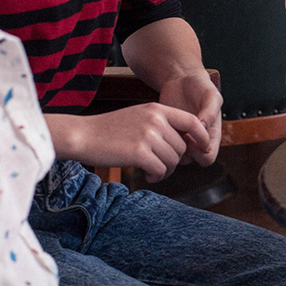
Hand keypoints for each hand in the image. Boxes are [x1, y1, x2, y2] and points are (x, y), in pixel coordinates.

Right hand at [47, 105, 209, 181]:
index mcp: (157, 109)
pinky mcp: (139, 152)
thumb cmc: (109, 130)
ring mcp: (147, 135)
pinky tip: (146, 175)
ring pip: (172, 161)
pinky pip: (160, 169)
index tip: (203, 148)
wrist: (82, 135)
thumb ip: (160, 124)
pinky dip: (156, 176)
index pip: (193, 122)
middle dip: (173, 161)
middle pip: (182, 147)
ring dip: (165, 170)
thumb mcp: (138, 116)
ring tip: (151, 170)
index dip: (202, 137)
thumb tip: (184, 142)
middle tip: (159, 166)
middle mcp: (155, 120)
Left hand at [156, 70, 222, 165]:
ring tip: (166, 131)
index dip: (200, 153)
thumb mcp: (210, 95)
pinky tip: (159, 129)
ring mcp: (183, 138)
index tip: (191, 137)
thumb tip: (203, 127)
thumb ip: (210, 111)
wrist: (182, 79)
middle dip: (183, 153)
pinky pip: (165, 146)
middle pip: (192, 161)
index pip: (209, 157)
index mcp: (212, 134)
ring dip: (171, 148)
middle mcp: (198, 140)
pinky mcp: (169, 133)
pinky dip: (162, 142)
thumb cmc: (200, 86)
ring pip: (177, 156)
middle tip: (176, 136)